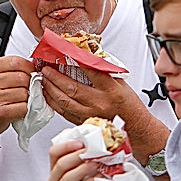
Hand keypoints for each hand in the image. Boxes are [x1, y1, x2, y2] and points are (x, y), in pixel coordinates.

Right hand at [0, 55, 35, 150]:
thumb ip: (8, 71)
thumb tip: (32, 67)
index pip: (15, 61)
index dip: (28, 67)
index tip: (32, 72)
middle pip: (22, 77)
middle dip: (30, 84)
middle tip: (28, 89)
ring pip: (25, 92)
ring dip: (28, 98)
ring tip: (21, 101)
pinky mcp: (0, 112)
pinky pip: (24, 107)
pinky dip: (26, 109)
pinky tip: (19, 109)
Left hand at [40, 65, 168, 164]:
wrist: (136, 129)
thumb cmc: (129, 106)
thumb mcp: (122, 84)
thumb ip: (105, 71)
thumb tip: (88, 56)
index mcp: (111, 90)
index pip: (91, 71)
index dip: (75, 60)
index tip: (64, 52)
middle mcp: (100, 103)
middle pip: (72, 88)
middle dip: (55, 76)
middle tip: (46, 68)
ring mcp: (90, 115)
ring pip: (65, 101)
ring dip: (51, 89)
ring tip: (44, 80)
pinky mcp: (84, 123)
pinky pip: (64, 112)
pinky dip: (54, 103)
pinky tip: (49, 95)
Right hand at [47, 139, 106, 180]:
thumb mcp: (85, 172)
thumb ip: (86, 158)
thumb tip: (98, 141)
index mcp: (55, 171)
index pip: (54, 153)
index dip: (67, 146)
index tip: (82, 143)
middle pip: (61, 165)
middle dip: (78, 157)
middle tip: (93, 152)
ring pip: (67, 178)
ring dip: (84, 169)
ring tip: (97, 164)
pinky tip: (97, 179)